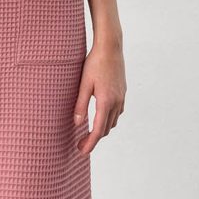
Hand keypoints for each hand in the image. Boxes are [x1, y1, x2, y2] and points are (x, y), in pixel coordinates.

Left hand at [73, 40, 125, 154]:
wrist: (111, 47)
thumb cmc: (95, 63)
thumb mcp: (83, 84)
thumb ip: (80, 105)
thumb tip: (77, 124)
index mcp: (106, 101)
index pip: (97, 130)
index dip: (90, 143)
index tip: (82, 152)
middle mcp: (116, 102)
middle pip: (105, 129)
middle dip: (93, 139)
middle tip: (80, 145)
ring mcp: (121, 98)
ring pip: (112, 122)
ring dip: (101, 130)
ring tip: (88, 133)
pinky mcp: (122, 93)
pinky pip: (116, 113)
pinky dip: (108, 120)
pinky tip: (100, 117)